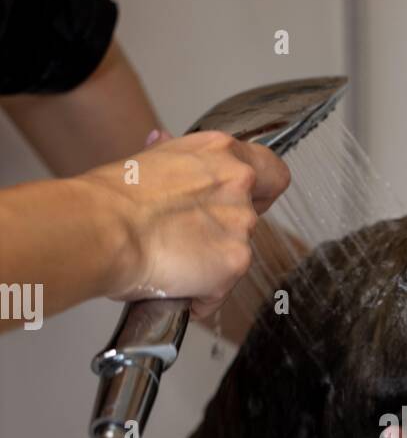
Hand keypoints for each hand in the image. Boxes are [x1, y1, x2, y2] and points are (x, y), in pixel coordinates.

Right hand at [81, 129, 289, 318]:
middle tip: (185, 239)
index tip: (245, 205)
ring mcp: (241, 223)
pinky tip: (172, 285)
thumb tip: (164, 142)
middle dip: (223, 233)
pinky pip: (221, 289)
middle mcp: (239, 183)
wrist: (102, 229)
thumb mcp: (149, 160)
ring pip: (236, 253)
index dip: (261, 193)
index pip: (272, 173)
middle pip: (251, 218)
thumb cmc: (114, 198)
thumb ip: (176, 160)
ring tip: (170, 261)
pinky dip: (200, 295)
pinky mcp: (235, 261)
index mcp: (221, 151)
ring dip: (209, 263)